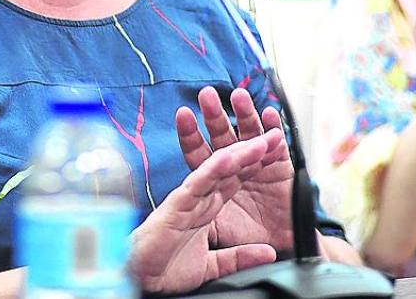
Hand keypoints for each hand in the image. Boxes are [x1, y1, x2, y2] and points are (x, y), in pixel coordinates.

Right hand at [130, 135, 283, 293]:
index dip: (256, 167)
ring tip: (258, 141)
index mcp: (206, 209)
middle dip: (251, 151)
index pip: (235, 182)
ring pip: (216, 170)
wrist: (140, 279)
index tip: (275, 152)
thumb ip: (239, 257)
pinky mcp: (176, 205)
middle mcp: (198, 199)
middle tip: (273, 135)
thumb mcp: (213, 265)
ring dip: (238, 153)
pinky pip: (198, 184)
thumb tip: (267, 253)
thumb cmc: (166, 269)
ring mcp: (188, 199)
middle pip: (229, 170)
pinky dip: (213, 170)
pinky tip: (228, 157)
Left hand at [178, 87, 294, 251]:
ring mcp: (258, 163)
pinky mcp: (281, 167)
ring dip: (245, 114)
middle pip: (222, 135)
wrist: (280, 248)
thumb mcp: (217, 229)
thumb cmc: (247, 235)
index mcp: (216, 176)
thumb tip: (172, 214)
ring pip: (249, 134)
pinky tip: (270, 116)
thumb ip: (198, 217)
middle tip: (207, 96)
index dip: (191, 135)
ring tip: (238, 98)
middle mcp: (235, 164)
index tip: (182, 114)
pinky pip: (278, 146)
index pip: (199, 152)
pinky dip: (275, 130)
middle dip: (215, 115)